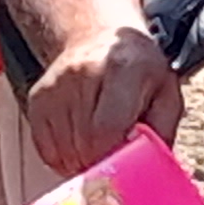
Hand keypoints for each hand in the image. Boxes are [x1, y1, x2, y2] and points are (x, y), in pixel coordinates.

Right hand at [22, 23, 180, 176]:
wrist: (99, 38)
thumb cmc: (138, 72)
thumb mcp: (166, 94)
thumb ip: (161, 129)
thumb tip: (148, 166)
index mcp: (123, 67)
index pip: (107, 127)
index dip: (114, 154)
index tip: (124, 162)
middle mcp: (82, 72)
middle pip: (84, 142)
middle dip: (100, 162)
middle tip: (113, 160)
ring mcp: (55, 85)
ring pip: (64, 149)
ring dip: (82, 162)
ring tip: (98, 150)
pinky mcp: (37, 98)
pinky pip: (46, 148)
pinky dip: (63, 158)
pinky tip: (79, 147)